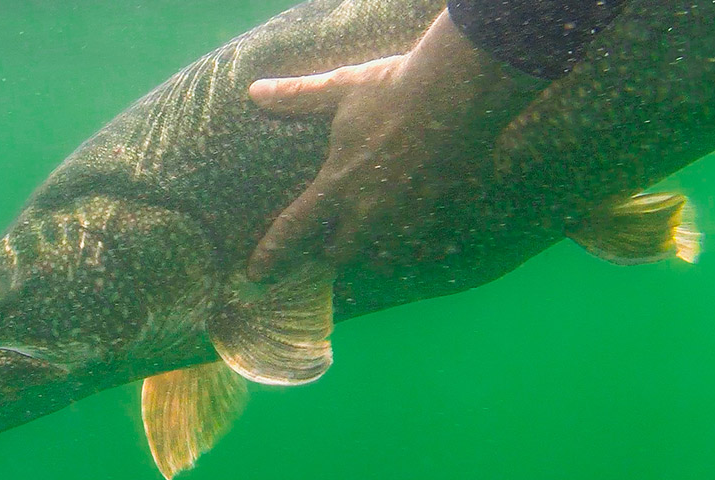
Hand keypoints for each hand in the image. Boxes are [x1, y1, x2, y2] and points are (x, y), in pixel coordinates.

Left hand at [245, 10, 546, 281]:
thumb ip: (298, 97)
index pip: (296, 227)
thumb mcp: (340, 88)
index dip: (273, 252)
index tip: (257, 273)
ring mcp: (408, 213)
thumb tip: (256, 91)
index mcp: (339, 182)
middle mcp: (371, 209)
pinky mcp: (440, 208)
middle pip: (342, 253)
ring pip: (384, 255)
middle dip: (331, 253)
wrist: (458, 90)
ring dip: (373, 253)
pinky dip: (415, 246)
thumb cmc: (394, 88)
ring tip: (372, 243)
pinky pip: (423, 244)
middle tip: (327, 246)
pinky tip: (417, 236)